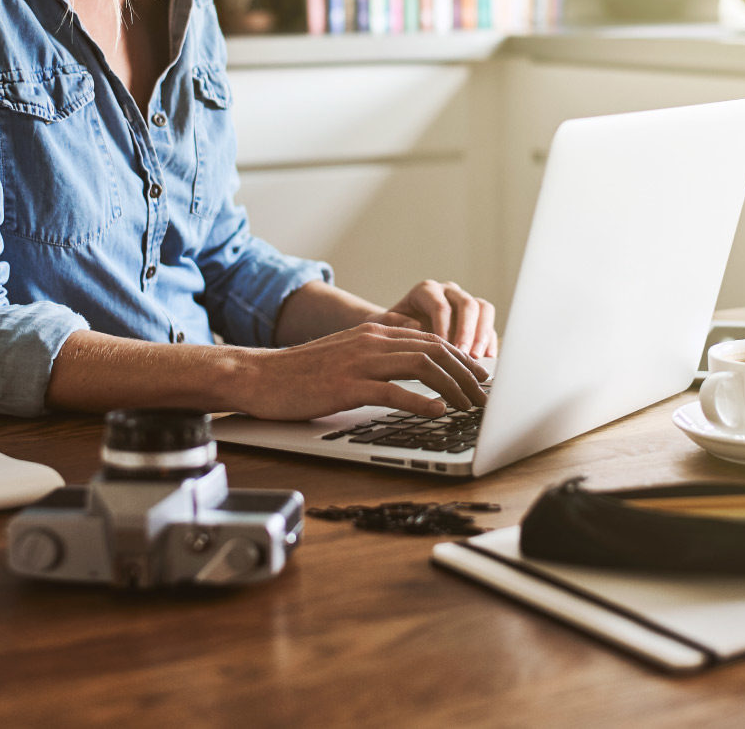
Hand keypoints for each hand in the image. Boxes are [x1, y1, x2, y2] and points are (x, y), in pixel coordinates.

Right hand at [234, 323, 490, 420]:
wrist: (259, 375)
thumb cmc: (300, 372)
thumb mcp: (346, 354)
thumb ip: (378, 353)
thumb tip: (412, 361)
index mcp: (374, 332)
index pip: (431, 339)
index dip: (461, 358)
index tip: (480, 376)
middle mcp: (372, 341)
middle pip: (435, 350)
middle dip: (466, 373)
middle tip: (485, 395)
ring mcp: (359, 362)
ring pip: (421, 367)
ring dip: (453, 387)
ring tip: (470, 406)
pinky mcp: (346, 385)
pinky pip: (392, 391)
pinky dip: (420, 401)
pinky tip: (437, 412)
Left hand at [375, 279, 498, 358]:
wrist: (397, 332)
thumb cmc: (389, 329)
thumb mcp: (381, 325)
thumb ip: (391, 322)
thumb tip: (414, 324)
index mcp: (426, 291)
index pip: (440, 305)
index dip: (444, 327)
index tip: (443, 349)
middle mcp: (448, 293)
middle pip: (467, 304)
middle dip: (468, 331)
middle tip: (464, 354)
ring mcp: (463, 304)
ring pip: (483, 310)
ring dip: (482, 334)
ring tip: (477, 358)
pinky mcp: (475, 320)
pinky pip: (488, 326)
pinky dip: (489, 342)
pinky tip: (487, 361)